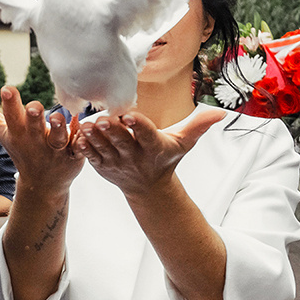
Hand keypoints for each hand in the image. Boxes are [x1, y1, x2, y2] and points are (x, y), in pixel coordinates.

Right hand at [0, 87, 84, 197]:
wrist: (43, 185)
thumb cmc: (21, 149)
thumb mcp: (2, 132)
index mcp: (18, 134)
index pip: (11, 117)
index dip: (9, 104)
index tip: (8, 89)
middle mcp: (36, 141)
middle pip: (34, 127)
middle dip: (33, 117)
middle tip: (33, 107)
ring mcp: (55, 150)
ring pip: (58, 137)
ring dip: (58, 127)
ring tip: (57, 117)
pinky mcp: (75, 155)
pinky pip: (80, 147)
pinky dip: (83, 139)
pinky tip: (85, 127)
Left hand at [75, 106, 224, 199]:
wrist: (148, 187)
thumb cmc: (166, 157)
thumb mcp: (184, 142)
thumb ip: (199, 125)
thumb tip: (220, 113)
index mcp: (153, 147)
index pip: (146, 135)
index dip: (138, 125)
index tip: (130, 114)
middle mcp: (135, 156)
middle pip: (122, 142)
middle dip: (113, 131)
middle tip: (103, 119)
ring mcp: (117, 163)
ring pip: (104, 149)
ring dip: (95, 138)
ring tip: (87, 125)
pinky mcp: (103, 167)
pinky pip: (92, 157)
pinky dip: (85, 148)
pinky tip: (78, 137)